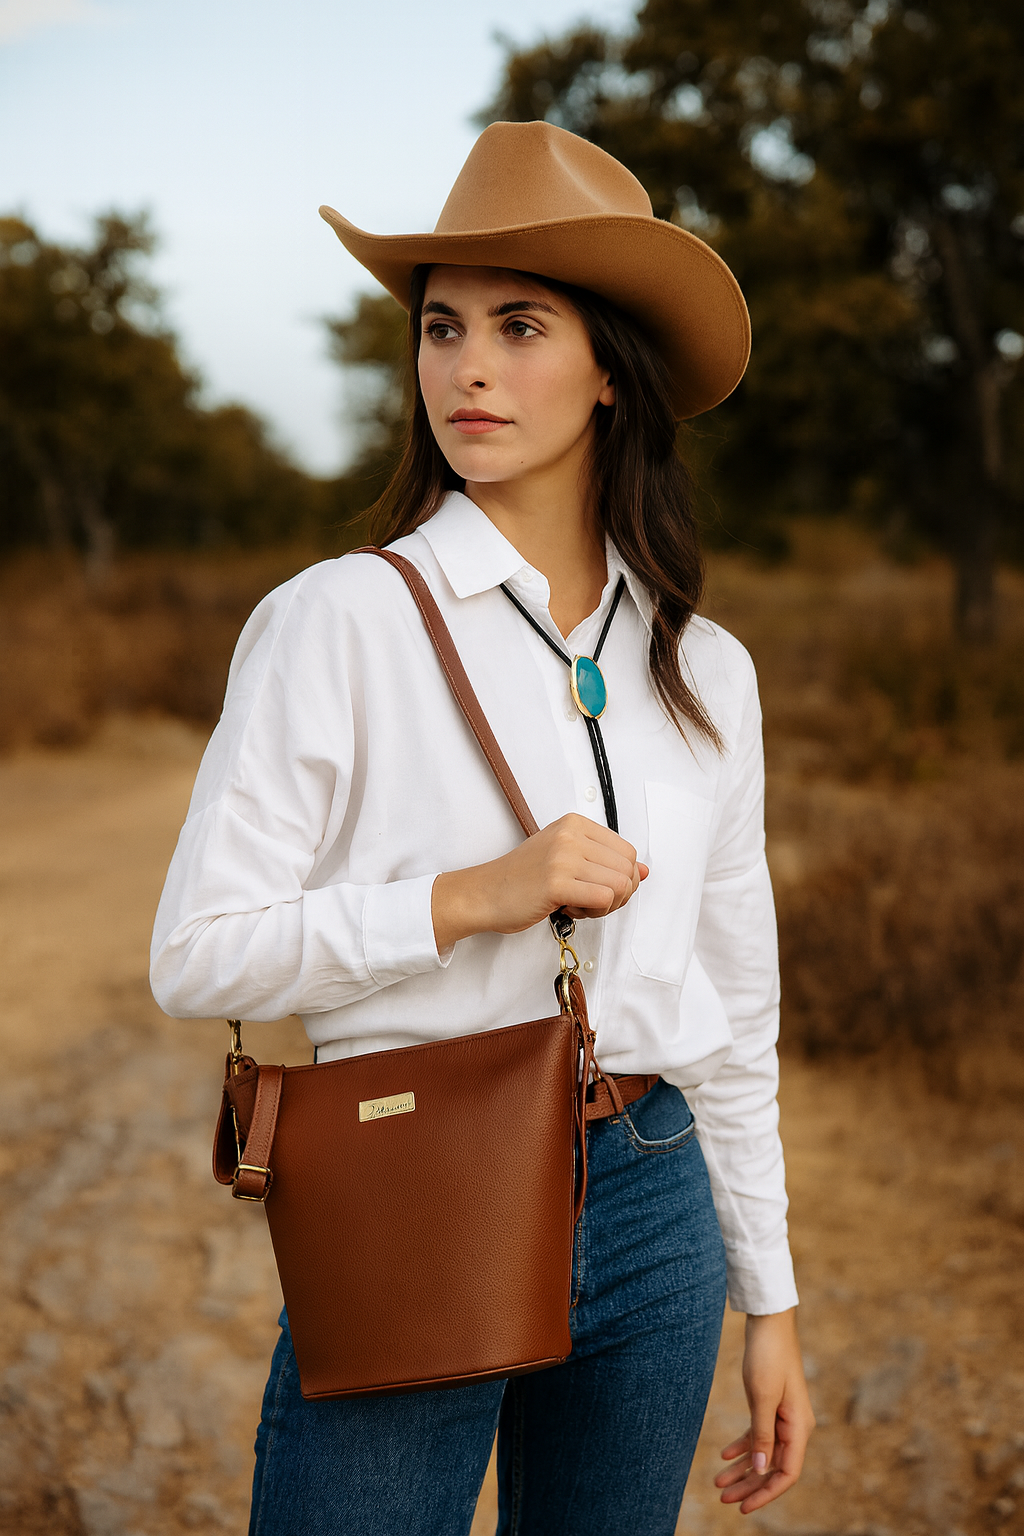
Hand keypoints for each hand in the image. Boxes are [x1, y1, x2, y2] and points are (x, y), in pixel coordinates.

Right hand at [431, 813, 647, 948]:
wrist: (485, 893)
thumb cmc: (523, 879)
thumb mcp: (567, 859)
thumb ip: (606, 862)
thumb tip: (645, 871)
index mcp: (576, 823)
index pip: (628, 852)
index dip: (620, 878)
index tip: (593, 886)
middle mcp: (571, 834)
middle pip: (628, 870)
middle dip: (616, 895)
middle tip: (586, 899)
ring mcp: (563, 857)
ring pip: (620, 886)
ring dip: (603, 906)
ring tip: (575, 903)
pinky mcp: (557, 882)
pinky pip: (604, 898)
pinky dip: (593, 912)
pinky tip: (568, 908)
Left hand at [715, 1309, 814, 1513]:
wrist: (769, 1323)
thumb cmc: (768, 1356)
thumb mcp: (762, 1397)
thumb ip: (762, 1434)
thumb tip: (760, 1469)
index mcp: (799, 1428)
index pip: (786, 1473)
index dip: (765, 1493)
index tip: (743, 1507)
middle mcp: (794, 1426)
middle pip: (773, 1468)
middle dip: (749, 1486)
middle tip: (723, 1500)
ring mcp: (783, 1417)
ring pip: (763, 1453)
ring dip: (743, 1470)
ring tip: (718, 1484)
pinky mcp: (770, 1406)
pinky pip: (758, 1434)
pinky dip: (742, 1446)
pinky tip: (724, 1455)